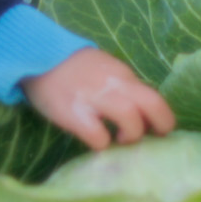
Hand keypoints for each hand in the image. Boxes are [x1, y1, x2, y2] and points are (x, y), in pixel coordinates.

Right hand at [20, 49, 175, 150]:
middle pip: (153, 105)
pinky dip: (101, 144)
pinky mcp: (74, 113)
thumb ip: (122, 87)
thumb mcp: (104, 70)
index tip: (158, 130)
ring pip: (131, 121)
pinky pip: (99, 137)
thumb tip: (141, 113)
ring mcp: (95, 98)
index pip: (155, 97)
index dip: (163, 118)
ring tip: (119, 140)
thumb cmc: (72, 68)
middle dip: (161, 126)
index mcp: (122, 75)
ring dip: (131, 136)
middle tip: (152, 139)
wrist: (37, 57)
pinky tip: (95, 141)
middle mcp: (114, 84)